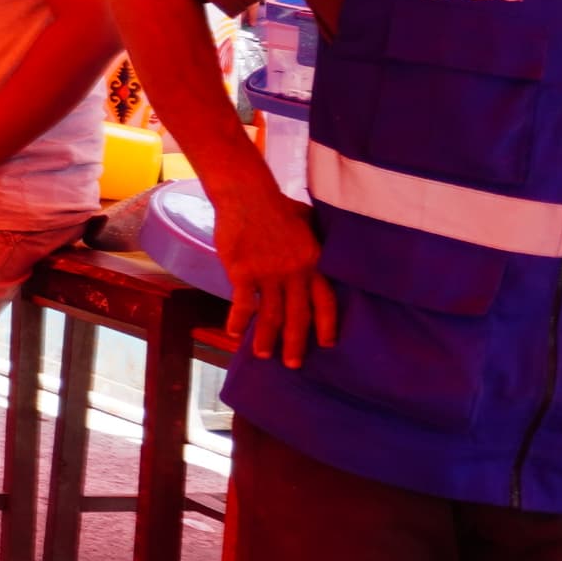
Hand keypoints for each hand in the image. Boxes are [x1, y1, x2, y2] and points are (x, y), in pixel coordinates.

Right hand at [209, 169, 337, 366]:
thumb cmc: (277, 205)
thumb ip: (315, 243)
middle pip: (298, 316)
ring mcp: (268, 274)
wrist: (247, 195)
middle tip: (294, 364)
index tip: (326, 344)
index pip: (325, 301)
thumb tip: (324, 249)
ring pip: (270, 315)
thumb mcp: (308, 223)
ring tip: (264, 355)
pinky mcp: (243, 272)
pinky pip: (243, 303)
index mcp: (313, 262)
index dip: (326, 325)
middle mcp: (294, 273)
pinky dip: (238, 320)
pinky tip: (234, 332)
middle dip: (295, 343)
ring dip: (267, 338)